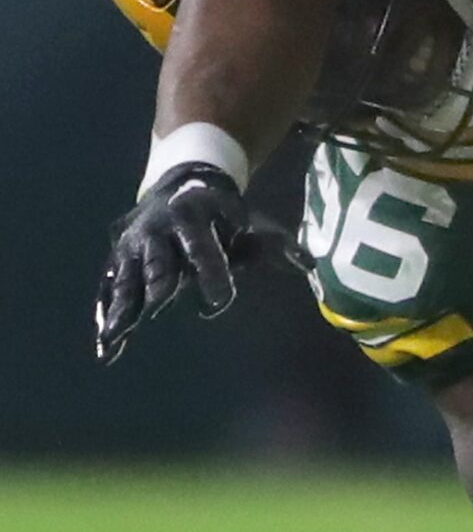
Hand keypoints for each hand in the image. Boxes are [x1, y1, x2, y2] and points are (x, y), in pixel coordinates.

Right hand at [95, 163, 307, 364]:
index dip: (212, 273)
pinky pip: (109, 289)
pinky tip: (106, 347)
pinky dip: (105, 315)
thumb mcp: (252, 223)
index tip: (219, 302)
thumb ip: (277, 246)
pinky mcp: (118, 260)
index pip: (203, 249)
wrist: (180, 183)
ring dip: (121, 310)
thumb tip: (309, 265)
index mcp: (193, 217)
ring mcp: (133, 246)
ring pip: (126, 280)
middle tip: (156, 312)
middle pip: (158, 263)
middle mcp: (158, 231)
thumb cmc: (224, 214)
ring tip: (114, 340)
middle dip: (158, 286)